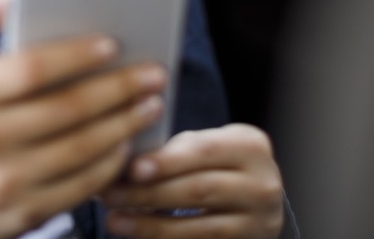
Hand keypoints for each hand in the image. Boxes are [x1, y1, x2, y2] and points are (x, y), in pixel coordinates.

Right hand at [0, 0, 168, 238]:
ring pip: (82, 147)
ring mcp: (3, 180)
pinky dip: (112, 161)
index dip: (75, 55)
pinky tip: (127, 141)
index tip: (110, 44)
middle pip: (66, 108)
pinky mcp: (25, 212)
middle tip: (151, 74)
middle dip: (118, 88)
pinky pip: (83, 183)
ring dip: (125, 123)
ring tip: (148, 103)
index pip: (28, 68)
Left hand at [100, 124, 284, 237]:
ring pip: (199, 228)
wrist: (257, 198)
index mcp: (251, 146)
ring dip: (151, 225)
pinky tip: (139, 235)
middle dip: (149, 194)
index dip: (167, 161)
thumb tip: (127, 158)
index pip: (205, 151)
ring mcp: (258, 222)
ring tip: (115, 221)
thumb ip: (178, 148)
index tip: (132, 169)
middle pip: (199, 190)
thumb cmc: (220, 163)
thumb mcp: (210, 144)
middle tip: (110, 194)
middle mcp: (262, 185)